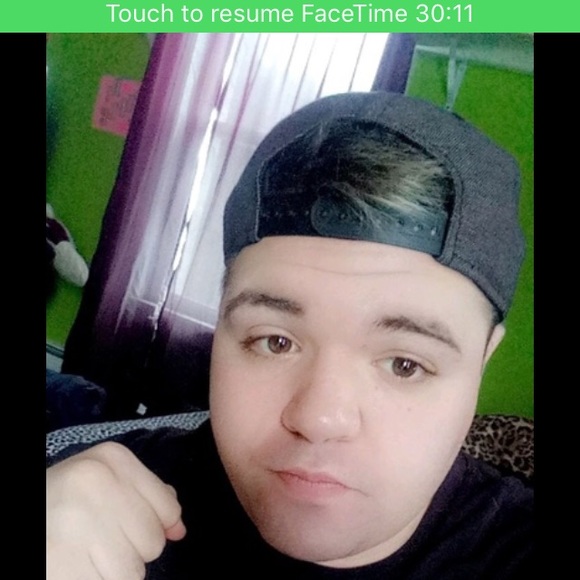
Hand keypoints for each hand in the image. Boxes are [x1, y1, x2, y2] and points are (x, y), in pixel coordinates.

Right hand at [47, 441, 185, 579]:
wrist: (26, 516)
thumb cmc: (63, 502)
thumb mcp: (104, 483)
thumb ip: (148, 498)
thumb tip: (179, 529)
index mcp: (112, 458)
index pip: (167, 509)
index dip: (150, 526)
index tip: (120, 524)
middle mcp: (96, 481)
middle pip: (152, 542)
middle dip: (130, 551)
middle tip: (95, 542)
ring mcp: (75, 520)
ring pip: (132, 572)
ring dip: (110, 574)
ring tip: (83, 557)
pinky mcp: (59, 562)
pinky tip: (73, 569)